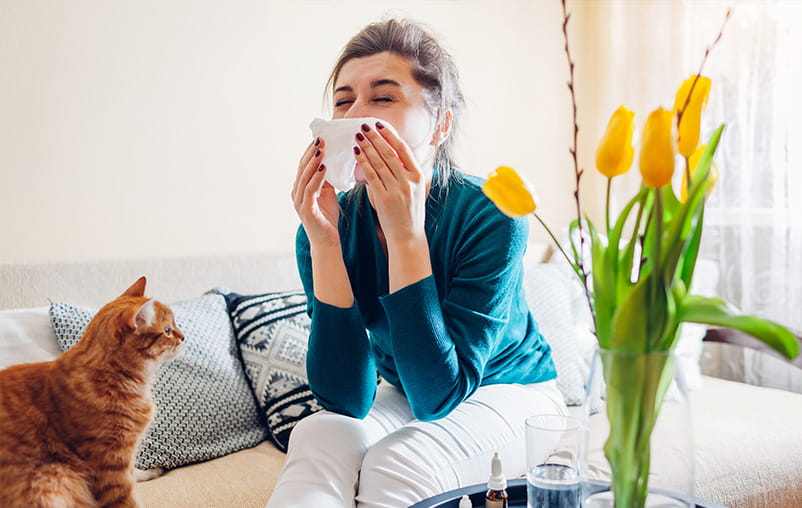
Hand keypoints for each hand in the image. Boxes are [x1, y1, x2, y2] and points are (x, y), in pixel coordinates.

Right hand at [291, 138, 339, 247]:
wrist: (327, 241)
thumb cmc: (327, 217)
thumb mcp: (328, 193)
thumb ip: (326, 179)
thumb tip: (331, 160)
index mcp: (300, 188)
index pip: (304, 165)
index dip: (310, 152)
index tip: (320, 138)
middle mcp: (296, 193)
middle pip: (302, 168)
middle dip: (311, 153)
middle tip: (321, 139)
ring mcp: (299, 202)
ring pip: (305, 177)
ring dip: (313, 162)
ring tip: (322, 150)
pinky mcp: (306, 210)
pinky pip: (310, 190)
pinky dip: (316, 178)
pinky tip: (324, 168)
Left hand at [353, 122, 427, 246]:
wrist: (408, 236)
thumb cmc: (409, 212)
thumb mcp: (414, 189)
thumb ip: (406, 172)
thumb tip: (393, 152)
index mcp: (418, 176)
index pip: (403, 149)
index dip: (390, 135)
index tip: (379, 124)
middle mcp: (409, 181)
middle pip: (390, 153)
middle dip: (376, 137)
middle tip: (364, 126)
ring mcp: (397, 190)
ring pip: (380, 163)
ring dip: (367, 147)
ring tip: (357, 136)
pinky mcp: (384, 199)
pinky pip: (372, 177)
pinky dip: (363, 164)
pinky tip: (356, 154)